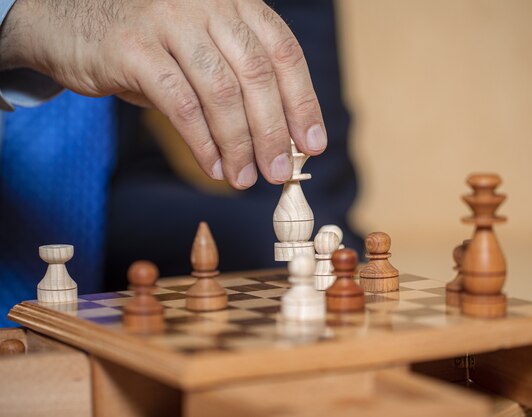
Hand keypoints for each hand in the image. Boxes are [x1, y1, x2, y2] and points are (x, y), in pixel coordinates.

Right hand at [0, 0, 326, 188]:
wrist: (71, 23)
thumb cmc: (151, 46)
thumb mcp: (203, 54)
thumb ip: (239, 86)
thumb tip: (278, 141)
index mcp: (234, 3)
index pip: (283, 52)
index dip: (303, 101)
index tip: (312, 143)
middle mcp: (207, 4)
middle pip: (257, 74)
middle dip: (273, 131)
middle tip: (278, 172)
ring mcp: (169, 21)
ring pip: (221, 92)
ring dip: (239, 145)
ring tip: (244, 179)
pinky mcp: (134, 49)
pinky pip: (181, 105)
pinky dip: (202, 143)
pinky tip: (213, 167)